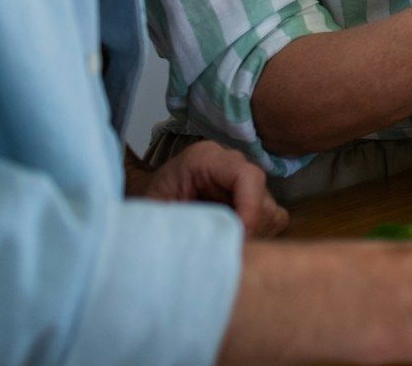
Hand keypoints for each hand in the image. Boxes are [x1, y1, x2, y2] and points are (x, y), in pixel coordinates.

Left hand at [138, 140, 288, 237]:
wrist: (141, 202)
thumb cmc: (143, 204)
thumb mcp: (154, 211)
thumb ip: (181, 223)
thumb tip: (212, 246)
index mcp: (206, 159)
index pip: (247, 176)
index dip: (250, 209)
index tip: (239, 239)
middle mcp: (231, 164)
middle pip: (262, 196)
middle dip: (250, 229)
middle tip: (228, 252)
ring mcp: (242, 181)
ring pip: (270, 210)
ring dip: (255, 234)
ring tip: (227, 248)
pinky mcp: (249, 197)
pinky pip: (270, 218)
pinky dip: (258, 235)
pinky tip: (234, 244)